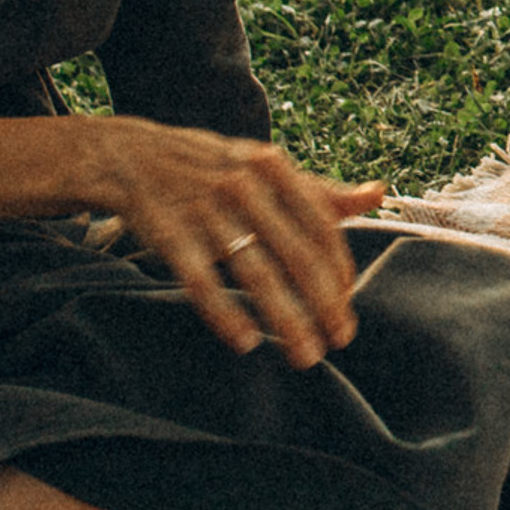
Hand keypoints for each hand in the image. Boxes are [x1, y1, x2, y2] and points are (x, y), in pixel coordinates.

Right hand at [88, 116, 384, 368]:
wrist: (130, 155)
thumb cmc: (212, 167)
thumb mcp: (266, 167)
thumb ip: (321, 190)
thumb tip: (379, 195)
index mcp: (275, 168)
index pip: (322, 225)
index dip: (339, 268)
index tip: (349, 303)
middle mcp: (246, 186)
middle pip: (297, 253)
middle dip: (324, 302)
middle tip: (340, 339)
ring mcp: (206, 211)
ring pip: (256, 273)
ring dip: (286, 318)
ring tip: (305, 354)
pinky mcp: (169, 235)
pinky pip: (202, 281)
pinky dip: (226, 314)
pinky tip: (246, 342)